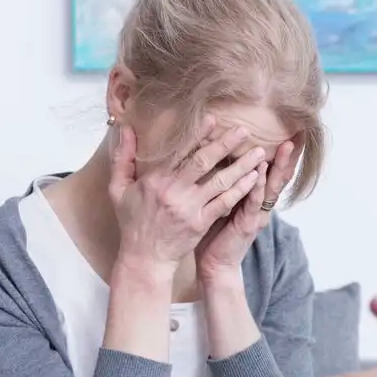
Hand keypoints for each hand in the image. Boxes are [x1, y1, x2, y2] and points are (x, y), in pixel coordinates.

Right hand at [108, 118, 263, 275]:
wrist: (145, 257)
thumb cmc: (132, 221)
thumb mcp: (118, 188)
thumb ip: (123, 157)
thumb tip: (124, 128)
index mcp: (155, 180)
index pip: (180, 151)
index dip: (198, 134)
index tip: (214, 119)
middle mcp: (174, 191)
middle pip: (204, 162)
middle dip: (226, 144)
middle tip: (244, 130)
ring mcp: (190, 208)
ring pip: (220, 182)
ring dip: (241, 166)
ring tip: (259, 153)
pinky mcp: (202, 222)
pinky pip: (225, 203)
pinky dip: (240, 190)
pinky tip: (254, 179)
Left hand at [195, 139, 299, 282]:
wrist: (215, 265)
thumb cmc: (215, 232)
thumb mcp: (223, 201)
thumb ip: (227, 182)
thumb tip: (219, 153)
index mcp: (257, 199)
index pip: (273, 171)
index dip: (283, 154)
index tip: (292, 132)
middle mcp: (262, 205)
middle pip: (280, 175)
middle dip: (289, 155)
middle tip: (298, 134)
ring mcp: (257, 215)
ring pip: (272, 186)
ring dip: (279, 166)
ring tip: (286, 146)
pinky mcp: (248, 224)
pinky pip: (254, 202)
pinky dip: (258, 185)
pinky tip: (260, 171)